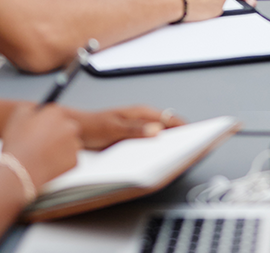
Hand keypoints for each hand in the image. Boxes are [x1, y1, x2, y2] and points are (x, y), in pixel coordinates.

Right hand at [0, 104, 81, 188]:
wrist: (21, 170)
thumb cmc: (17, 142)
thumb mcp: (17, 116)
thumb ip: (29, 107)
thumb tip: (36, 108)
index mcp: (56, 113)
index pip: (55, 113)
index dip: (46, 121)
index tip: (39, 129)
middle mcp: (70, 126)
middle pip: (66, 126)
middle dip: (57, 133)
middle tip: (42, 143)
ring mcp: (74, 144)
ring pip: (70, 143)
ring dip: (61, 147)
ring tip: (42, 155)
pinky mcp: (75, 161)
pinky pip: (69, 159)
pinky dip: (61, 161)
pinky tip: (47, 164)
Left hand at [68, 105, 184, 149]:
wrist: (76, 129)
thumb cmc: (93, 125)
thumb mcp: (114, 129)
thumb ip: (135, 130)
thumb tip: (156, 130)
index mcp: (141, 112)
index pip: (169, 118)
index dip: (183, 127)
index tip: (193, 135)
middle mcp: (142, 119)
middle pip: (166, 128)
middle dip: (177, 138)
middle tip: (184, 149)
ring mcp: (138, 129)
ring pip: (158, 136)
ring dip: (164, 145)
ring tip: (169, 155)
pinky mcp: (132, 138)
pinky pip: (148, 143)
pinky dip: (153, 149)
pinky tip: (152, 157)